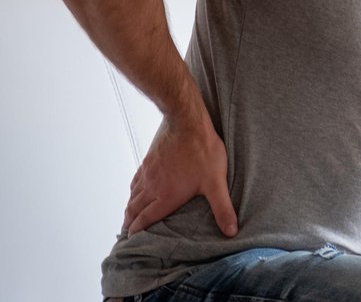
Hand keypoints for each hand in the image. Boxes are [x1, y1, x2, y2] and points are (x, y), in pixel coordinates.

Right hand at [123, 116, 237, 237]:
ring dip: (130, 207)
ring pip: (133, 194)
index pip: (146, 219)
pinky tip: (135, 189)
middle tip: (127, 231)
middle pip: (135, 208)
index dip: (137, 230)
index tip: (131, 239)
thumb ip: (222, 208)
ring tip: (128, 215)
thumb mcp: (216, 183)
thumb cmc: (203, 152)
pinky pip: (136, 179)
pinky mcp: (148, 159)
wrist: (187, 122)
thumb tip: (231, 231)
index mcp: (166, 196)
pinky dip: (133, 189)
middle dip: (130, 221)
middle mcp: (152, 186)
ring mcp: (148, 172)